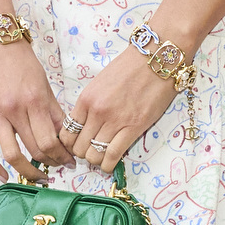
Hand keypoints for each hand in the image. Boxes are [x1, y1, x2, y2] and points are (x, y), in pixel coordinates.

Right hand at [0, 41, 68, 179]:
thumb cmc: (21, 60)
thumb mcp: (43, 83)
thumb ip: (53, 110)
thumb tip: (65, 137)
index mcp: (35, 100)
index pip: (52, 139)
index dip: (63, 155)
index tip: (70, 161)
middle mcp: (16, 110)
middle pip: (35, 149)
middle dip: (50, 163)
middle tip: (57, 168)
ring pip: (12, 154)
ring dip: (27, 171)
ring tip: (36, 177)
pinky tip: (4, 176)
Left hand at [60, 44, 182, 177]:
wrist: (157, 59)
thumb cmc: (130, 68)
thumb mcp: (100, 83)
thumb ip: (91, 104)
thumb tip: (85, 124)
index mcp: (86, 99)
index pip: (67, 132)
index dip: (70, 143)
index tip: (78, 144)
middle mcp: (97, 112)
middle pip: (79, 147)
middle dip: (83, 153)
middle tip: (91, 151)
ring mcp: (115, 121)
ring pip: (94, 154)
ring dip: (96, 160)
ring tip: (102, 157)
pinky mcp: (134, 127)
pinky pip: (113, 155)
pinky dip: (108, 164)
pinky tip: (109, 164)